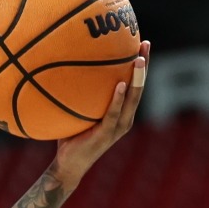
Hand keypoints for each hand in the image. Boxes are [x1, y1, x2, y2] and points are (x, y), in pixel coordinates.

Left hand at [51, 40, 147, 186]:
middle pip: (138, 88)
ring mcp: (118, 127)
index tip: (141, 42)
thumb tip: (64, 62)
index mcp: (121, 112)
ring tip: (138, 59)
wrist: (67, 165)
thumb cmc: (70, 135)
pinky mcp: (107, 134)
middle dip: (144, 66)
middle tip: (145, 44)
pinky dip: (118, 99)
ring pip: (132, 100)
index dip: (140, 65)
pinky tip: (120, 84)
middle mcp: (124, 118)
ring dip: (137, 79)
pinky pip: (113, 114)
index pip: (133, 84)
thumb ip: (78, 91)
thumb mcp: (76, 109)